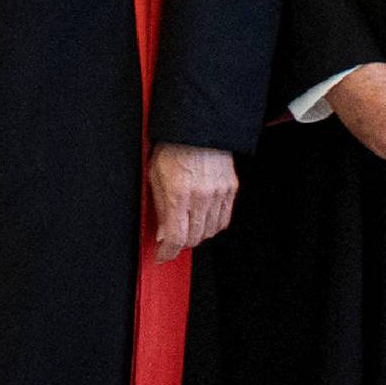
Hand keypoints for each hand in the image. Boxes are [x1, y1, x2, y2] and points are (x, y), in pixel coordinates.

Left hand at [148, 142, 238, 263]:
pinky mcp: (231, 189)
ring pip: (211, 231)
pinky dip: (213, 225)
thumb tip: (162, 234)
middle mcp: (201, 197)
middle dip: (180, 244)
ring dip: (198, 235)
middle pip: (195, 238)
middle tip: (171, 240)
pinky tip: (202, 219)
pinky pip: (224, 219)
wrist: (197, 128)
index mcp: (179, 193)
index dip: (167, 252)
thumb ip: (160, 208)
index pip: (176, 237)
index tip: (161, 256)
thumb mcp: (154, 176)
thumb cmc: (172, 148)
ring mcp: (219, 193)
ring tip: (186, 228)